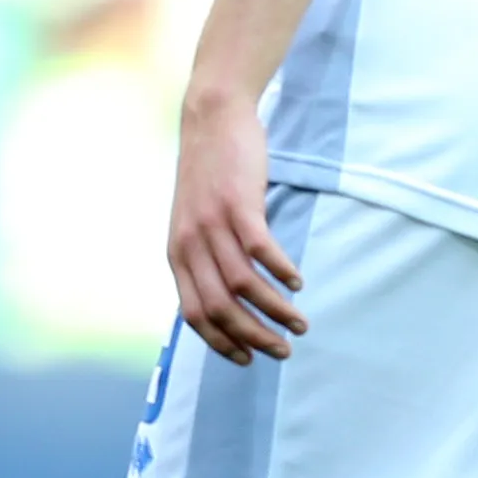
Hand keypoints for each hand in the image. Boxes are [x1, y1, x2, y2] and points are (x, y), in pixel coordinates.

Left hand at [165, 94, 305, 363]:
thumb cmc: (210, 173)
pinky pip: (260, 249)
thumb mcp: (194, 221)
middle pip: (219, 307)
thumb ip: (204, 255)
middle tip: (282, 352)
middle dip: (253, 337)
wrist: (211, 119)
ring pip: (242, 285)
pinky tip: (298, 281)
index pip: (194, 315)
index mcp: (177, 254)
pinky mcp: (238, 204)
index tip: (249, 359)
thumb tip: (226, 295)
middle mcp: (190, 244)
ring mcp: (213, 224)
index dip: (223, 343)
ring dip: (274, 310)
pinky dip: (280, 271)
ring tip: (300, 324)